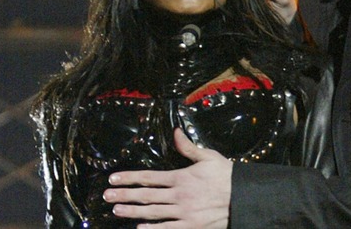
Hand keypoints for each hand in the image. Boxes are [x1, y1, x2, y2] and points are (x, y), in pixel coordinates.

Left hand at [103, 128, 232, 227]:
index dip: (129, 178)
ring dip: (132, 212)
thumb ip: (188, 147)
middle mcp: (179, 195)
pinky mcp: (191, 226)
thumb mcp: (208, 156)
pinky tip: (139, 228)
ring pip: (152, 212)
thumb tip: (175, 132)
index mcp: (181, 177)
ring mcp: (184, 213)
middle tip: (107, 196)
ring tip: (116, 211)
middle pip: (145, 196)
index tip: (113, 178)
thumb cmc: (226, 176)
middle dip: (124, 195)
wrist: (243, 197)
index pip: (149, 177)